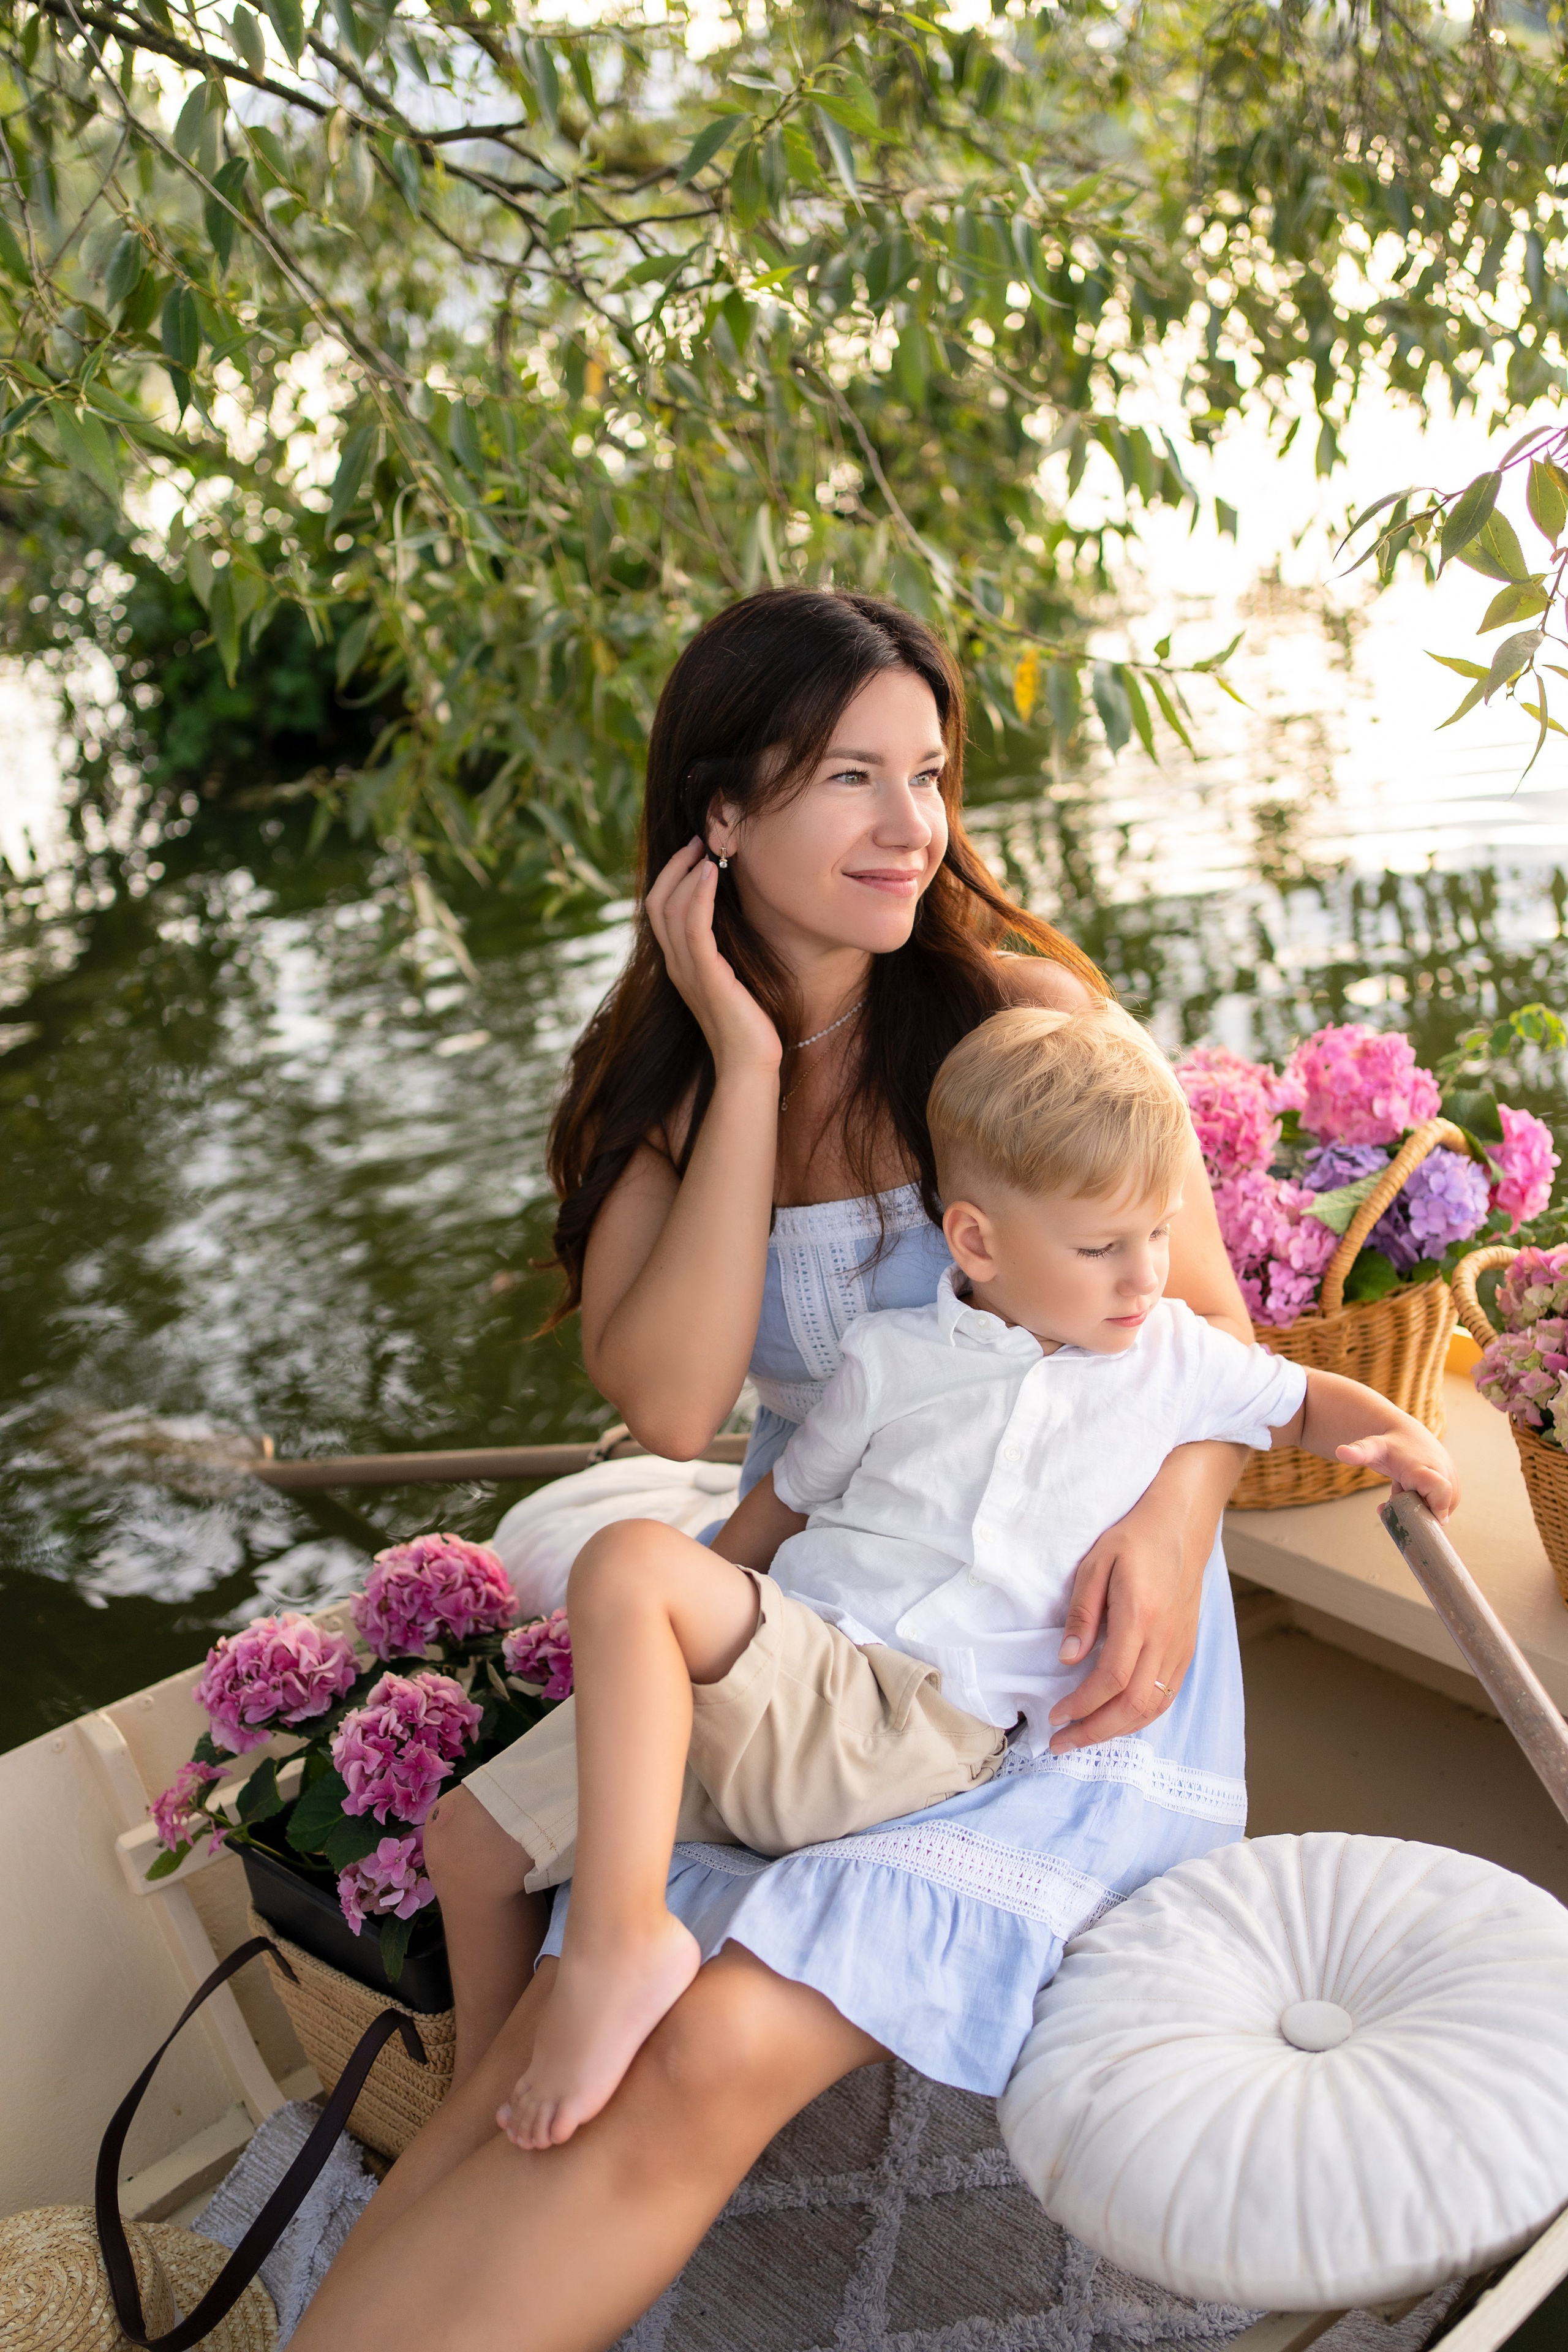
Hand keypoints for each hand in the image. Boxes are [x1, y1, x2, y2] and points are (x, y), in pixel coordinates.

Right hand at [645, 838, 781, 1076]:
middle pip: (657, 903)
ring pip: (669, 909)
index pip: (660, 910)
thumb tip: (736, 915)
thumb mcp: (734, 975)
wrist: (751, 1063)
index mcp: (680, 965)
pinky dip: (699, 895)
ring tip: (705, 849)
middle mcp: (676, 965)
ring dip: (686, 873)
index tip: (696, 852)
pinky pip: (694, 926)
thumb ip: (726, 949)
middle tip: (699, 840)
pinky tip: (711, 873)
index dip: (673, 876)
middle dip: (675, 866)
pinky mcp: (707, 976)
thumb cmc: (751, 1023)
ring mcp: (687, 971)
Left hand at [1046, 1491, 1204, 1750]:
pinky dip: (1141, 1715)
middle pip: (1133, 1705)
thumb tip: (1067, 1659)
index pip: (1110, 1679)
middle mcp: (1165, 1638)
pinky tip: (1117, 1719)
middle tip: (1062, 1743)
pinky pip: (1166, 1695)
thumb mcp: (1095, 1564)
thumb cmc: (1134, 1540)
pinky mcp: (1187, 1648)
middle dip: (1095, 1731)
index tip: (1056, 1716)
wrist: (1181, 1526)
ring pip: (1152, 1707)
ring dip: (1117, 1729)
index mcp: (1140, 1616)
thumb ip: (1082, 1614)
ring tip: (1085, 1736)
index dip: (1082, 1705)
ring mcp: (1180, 1646)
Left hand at [1336, 1428, 1459, 1520]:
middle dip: (1417, 1511)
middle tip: (1396, 1494)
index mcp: (1426, 1468)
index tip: (1423, 1517)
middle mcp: (1445, 1475)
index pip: (1441, 1492)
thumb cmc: (1388, 1444)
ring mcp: (1452, 1483)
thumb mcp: (1372, 1447)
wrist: (1406, 1434)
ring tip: (1403, 1488)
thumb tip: (1340, 1451)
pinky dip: (1425, 1506)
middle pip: (1439, 1509)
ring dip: (1419, 1507)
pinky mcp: (1453, 1489)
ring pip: (1439, 1512)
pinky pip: (1442, 1509)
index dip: (1436, 1508)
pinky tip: (1411, 1492)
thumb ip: (1359, 1452)